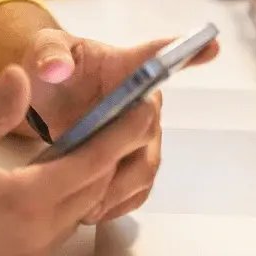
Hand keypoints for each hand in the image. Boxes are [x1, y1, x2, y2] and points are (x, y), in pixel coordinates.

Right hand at [0, 64, 155, 255]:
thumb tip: (20, 78)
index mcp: (24, 202)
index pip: (93, 161)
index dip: (122, 132)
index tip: (143, 109)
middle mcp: (35, 237)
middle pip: (94, 190)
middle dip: (113, 154)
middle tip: (123, 122)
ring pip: (76, 215)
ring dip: (87, 182)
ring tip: (87, 149)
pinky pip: (56, 236)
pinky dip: (64, 207)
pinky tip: (48, 190)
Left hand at [23, 29, 220, 223]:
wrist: (45, 100)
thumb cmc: (51, 67)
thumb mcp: (43, 50)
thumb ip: (48, 54)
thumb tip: (56, 68)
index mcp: (126, 65)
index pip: (159, 55)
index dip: (188, 51)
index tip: (212, 44)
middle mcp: (144, 101)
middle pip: (148, 128)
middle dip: (122, 151)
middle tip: (91, 168)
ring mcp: (143, 134)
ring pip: (146, 165)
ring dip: (118, 187)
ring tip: (85, 204)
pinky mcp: (135, 162)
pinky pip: (138, 188)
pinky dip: (117, 203)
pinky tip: (92, 211)